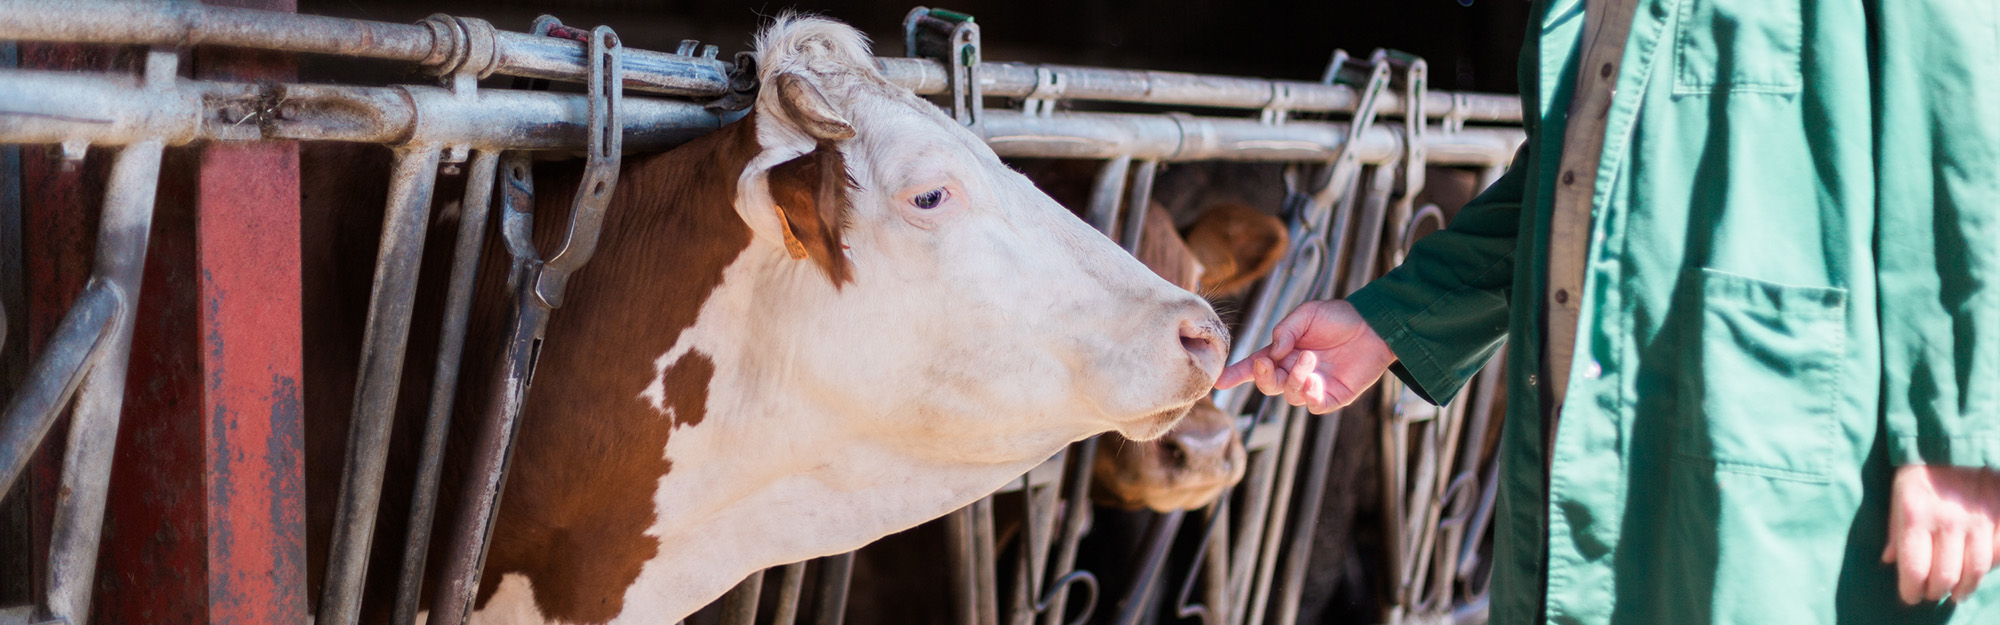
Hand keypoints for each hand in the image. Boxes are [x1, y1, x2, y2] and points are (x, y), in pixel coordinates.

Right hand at [1214, 299, 1395, 413]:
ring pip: (1290, 395)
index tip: (1219, 382)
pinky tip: (1316, 380)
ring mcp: (1313, 386)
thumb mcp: (1306, 314)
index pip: (1255, 367)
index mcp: (1283, 353)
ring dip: (1294, 378)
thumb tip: (1272, 352)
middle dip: (1263, 377)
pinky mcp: (1333, 396)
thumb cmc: (1339, 317)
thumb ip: (1285, 330)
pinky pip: (1314, 405)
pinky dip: (1310, 395)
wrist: (1374, 326)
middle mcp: (1294, 372)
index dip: (1236, 375)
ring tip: (1310, 358)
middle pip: (1268, 385)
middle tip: (1269, 363)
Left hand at [1883, 465, 1999, 603]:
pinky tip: (1978, 570)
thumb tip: (1889, 560)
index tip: (1910, 596)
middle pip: (1946, 576)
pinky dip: (1989, 567)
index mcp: (1916, 516)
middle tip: (1932, 593)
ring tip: (1956, 593)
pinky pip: (1999, 553)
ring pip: (1975, 570)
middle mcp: (1948, 522)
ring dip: (1964, 588)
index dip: (1911, 590)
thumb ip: (1895, 530)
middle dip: (1935, 591)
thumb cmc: (1921, 471)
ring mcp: (1979, 520)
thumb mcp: (1898, 495)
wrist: (1958, 442)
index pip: (1915, 570)